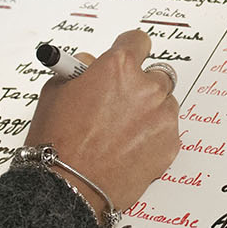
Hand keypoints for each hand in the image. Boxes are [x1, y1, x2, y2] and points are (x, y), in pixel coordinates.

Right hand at [25, 29, 179, 223]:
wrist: (68, 185)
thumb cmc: (57, 140)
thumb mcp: (56, 90)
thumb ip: (81, 69)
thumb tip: (94, 63)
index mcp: (118, 67)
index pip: (138, 41)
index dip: (129, 51)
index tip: (127, 60)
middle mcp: (146, 87)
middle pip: (158, 74)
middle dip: (142, 85)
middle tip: (123, 104)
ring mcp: (161, 116)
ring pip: (165, 105)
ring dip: (150, 112)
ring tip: (123, 133)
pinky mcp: (170, 144)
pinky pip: (167, 132)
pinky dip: (153, 138)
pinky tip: (129, 150)